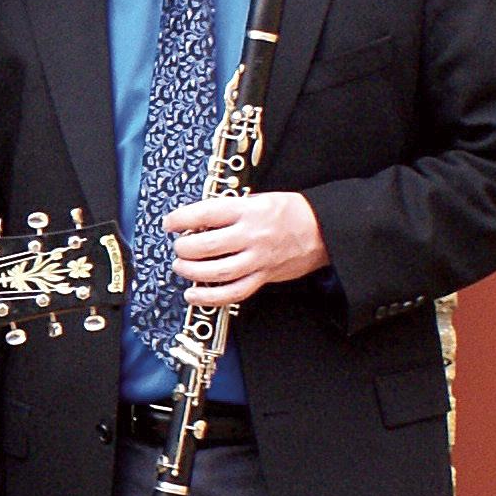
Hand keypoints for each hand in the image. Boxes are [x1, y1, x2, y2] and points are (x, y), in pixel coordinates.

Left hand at [167, 190, 327, 306]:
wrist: (326, 230)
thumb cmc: (291, 212)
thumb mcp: (260, 199)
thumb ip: (230, 210)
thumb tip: (196, 221)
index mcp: (249, 210)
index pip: (205, 214)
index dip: (180, 219)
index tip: (169, 223)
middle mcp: (252, 235)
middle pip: (206, 246)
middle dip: (183, 248)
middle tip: (178, 247)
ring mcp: (259, 259)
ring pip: (217, 272)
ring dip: (191, 272)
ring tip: (181, 267)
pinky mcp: (264, 277)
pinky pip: (234, 292)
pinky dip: (210, 297)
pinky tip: (193, 295)